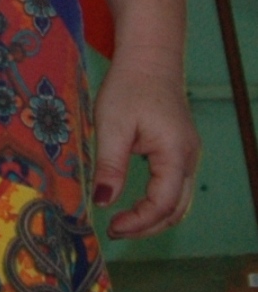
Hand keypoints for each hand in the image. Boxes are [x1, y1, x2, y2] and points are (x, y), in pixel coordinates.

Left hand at [93, 56, 199, 237]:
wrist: (149, 59)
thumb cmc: (129, 87)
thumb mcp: (112, 125)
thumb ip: (110, 166)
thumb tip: (103, 202)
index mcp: (175, 154)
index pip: (163, 203)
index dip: (139, 221)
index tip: (113, 228)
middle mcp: (188, 159)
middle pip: (176, 209)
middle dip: (148, 226)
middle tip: (116, 232)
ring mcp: (188, 156)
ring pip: (179, 201)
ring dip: (154, 217)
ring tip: (123, 224)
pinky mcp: (180, 151)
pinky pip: (174, 186)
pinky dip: (158, 202)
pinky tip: (134, 204)